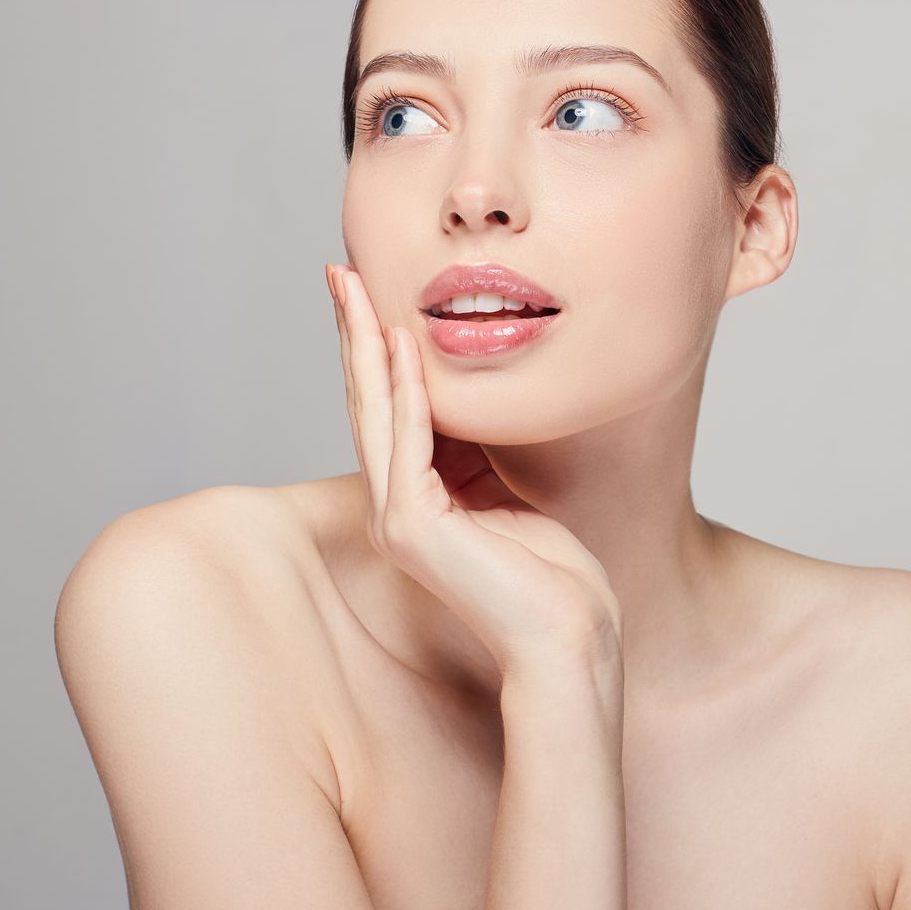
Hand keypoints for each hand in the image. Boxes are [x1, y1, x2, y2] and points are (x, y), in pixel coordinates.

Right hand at [326, 262, 622, 681]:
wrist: (569, 636)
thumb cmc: (555, 578)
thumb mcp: (512, 495)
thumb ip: (479, 457)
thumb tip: (469, 405)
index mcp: (417, 501)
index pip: (389, 410)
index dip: (375, 351)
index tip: (371, 295)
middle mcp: (395, 508)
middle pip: (367, 402)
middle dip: (354, 333)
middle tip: (341, 272)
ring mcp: (399, 519)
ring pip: (373, 412)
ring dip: (362, 345)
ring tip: (353, 288)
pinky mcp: (415, 527)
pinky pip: (407, 439)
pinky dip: (402, 388)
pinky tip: (396, 342)